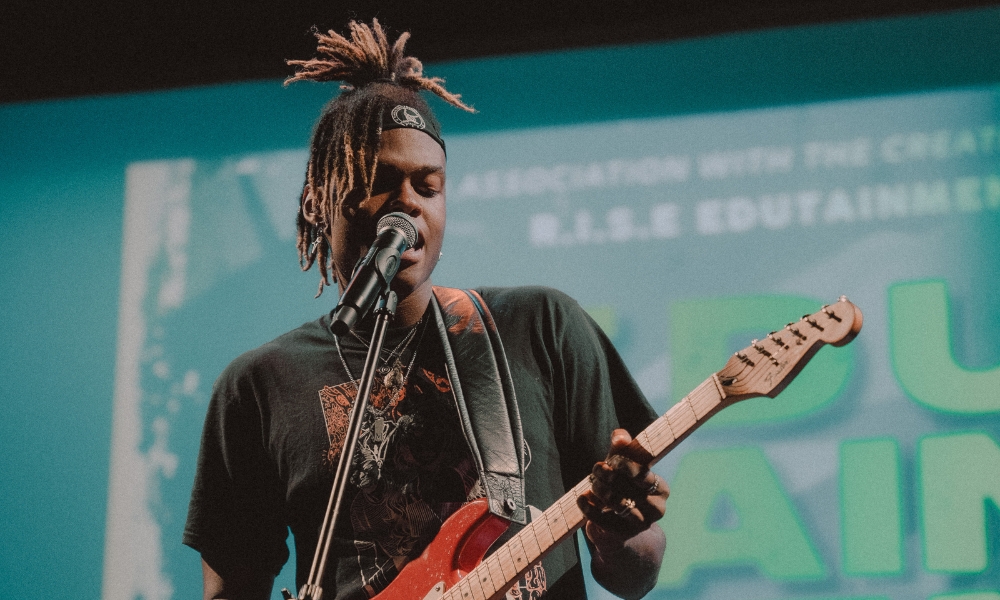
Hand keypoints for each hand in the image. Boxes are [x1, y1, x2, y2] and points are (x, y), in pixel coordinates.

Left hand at [576, 429, 668, 553]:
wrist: (622, 528)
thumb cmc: (623, 488)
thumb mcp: (623, 468)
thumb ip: (621, 449)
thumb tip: (619, 435)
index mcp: (660, 489)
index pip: (644, 474)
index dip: (625, 466)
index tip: (610, 460)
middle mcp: (656, 509)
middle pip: (631, 489)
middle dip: (609, 476)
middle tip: (596, 469)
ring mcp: (640, 525)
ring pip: (620, 505)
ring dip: (601, 490)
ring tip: (592, 484)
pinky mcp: (622, 536)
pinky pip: (604, 521)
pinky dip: (590, 508)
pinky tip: (581, 498)